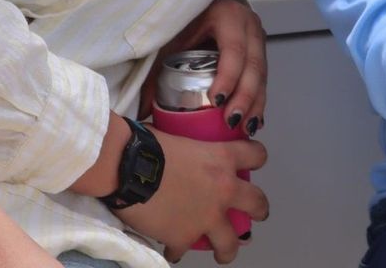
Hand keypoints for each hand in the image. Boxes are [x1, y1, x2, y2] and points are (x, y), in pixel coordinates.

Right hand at [112, 128, 269, 262]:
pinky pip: (184, 250)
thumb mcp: (178, 135)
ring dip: (228, 247)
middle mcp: (223, 190)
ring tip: (223, 251)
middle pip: (258, 203)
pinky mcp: (184, 238)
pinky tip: (171, 247)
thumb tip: (178, 148)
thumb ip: (189, 145)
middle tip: (256, 213)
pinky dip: (177, 249)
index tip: (252, 163)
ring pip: (231, 242)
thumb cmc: (147, 144)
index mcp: (222, 158)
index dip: (256, 157)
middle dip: (259, 209)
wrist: (126, 168)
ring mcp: (207, 218)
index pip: (256, 155)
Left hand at [142, 0, 268, 136]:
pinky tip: (253, 121)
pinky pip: (262, 79)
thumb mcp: (170, 39)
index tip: (216, 101)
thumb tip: (142, 110)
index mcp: (227, 16)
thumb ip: (155, 70)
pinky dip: (258, 101)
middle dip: (245, 97)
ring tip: (245, 129)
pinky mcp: (260, 52)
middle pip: (253, 65)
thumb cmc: (186, 19)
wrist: (203, 4)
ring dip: (255, 104)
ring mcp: (257, 38)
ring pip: (261, 75)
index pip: (234, 49)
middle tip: (232, 121)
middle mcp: (248, 26)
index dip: (228, 76)